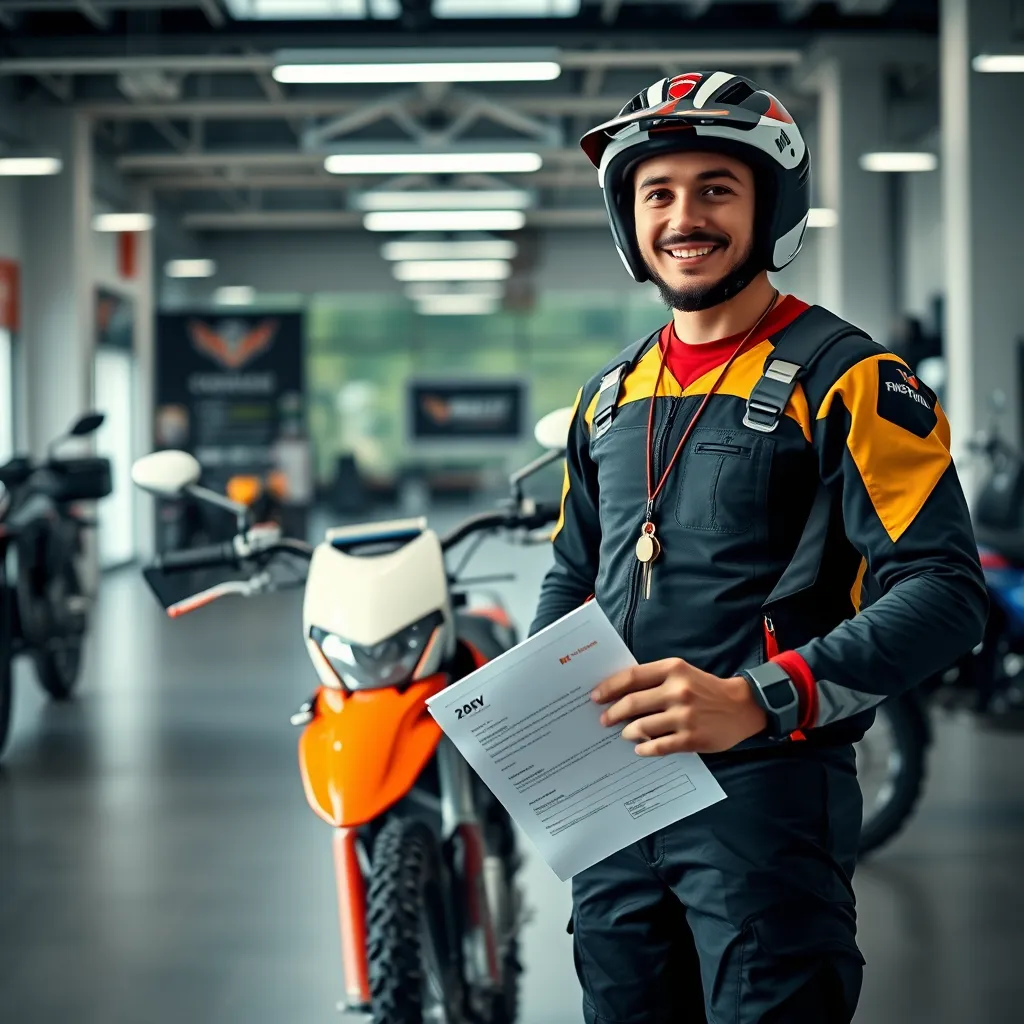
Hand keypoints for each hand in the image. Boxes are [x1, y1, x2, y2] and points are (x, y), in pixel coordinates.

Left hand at [591, 658, 767, 754]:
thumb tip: (619, 692)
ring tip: (625, 733)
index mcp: (673, 670)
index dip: (609, 687)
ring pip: (641, 727)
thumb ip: (655, 679)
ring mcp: (684, 716)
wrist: (742, 707)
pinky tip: (640, 748)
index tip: (595, 696)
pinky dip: (644, 749)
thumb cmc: (705, 689)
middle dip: (613, 713)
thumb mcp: (682, 673)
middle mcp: (678, 691)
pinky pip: (657, 746)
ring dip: (627, 732)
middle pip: (632, 703)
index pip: (631, 676)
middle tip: (604, 720)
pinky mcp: (691, 739)